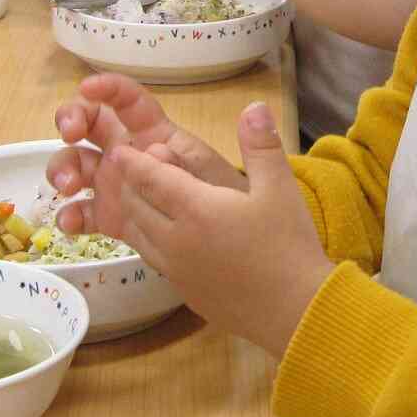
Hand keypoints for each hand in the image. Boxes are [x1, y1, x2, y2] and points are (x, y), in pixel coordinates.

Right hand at [48, 71, 246, 235]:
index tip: (87, 87)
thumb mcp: (216, 175)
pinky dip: (69, 216)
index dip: (107, 88)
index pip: (127, 101)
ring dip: (63, 168)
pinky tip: (71, 224)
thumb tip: (157, 149)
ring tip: (69, 188)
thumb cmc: (228, 201)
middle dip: (70, 119)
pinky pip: (80, 213)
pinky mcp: (110, 218)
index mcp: (154, 133)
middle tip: (69, 135)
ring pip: (75, 164)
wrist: (234, 245)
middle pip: (89, 123)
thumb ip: (188, 159)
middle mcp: (127, 152)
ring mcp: (114, 184)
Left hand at [99, 102, 330, 358]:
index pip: (150, 178)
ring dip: (134, 213)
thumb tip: (253, 106)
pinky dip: (148, 240)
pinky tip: (163, 236)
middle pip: (135, 205)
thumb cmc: (289, 245)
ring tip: (140, 198)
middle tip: (131, 169)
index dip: (133, 161)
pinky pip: (153, 258)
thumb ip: (261, 145)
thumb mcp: (280, 188)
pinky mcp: (184, 291)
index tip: (121, 149)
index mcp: (196, 208)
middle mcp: (176, 239)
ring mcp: (177, 269)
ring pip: (139, 234)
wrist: (295, 310)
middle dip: (129, 184)